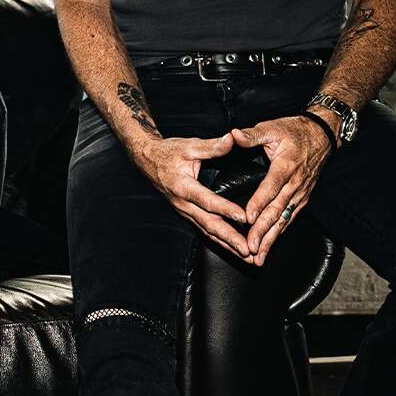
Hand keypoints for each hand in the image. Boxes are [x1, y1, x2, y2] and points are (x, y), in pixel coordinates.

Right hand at [128, 132, 251, 258]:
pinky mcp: (187, 214)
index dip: (226, 209)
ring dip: (227, 245)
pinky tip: (233, 249)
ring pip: (207, 232)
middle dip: (230, 239)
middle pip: (209, 224)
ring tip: (246, 257)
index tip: (244, 217)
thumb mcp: (189, 145)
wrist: (147, 160)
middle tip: (248, 250)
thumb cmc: (168, 152)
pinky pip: (204, 230)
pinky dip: (220, 241)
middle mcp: (183, 203)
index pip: (207, 201)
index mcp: (183, 186)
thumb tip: (233, 139)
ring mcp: (184, 211)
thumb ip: (213, 146)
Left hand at [231, 115, 332, 265]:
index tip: (248, 218)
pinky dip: (279, 233)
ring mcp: (300, 193)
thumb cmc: (293, 130)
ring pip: (283, 220)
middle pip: (277, 211)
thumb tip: (234, 134)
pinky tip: (269, 245)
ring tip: (258, 256)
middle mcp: (295, 184)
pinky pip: (289, 218)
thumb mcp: (272, 128)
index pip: (271, 188)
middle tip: (250, 248)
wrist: (321, 135)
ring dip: (271, 239)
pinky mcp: (301, 198)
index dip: (260, 203)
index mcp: (286, 167)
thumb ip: (252, 135)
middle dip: (263, 231)